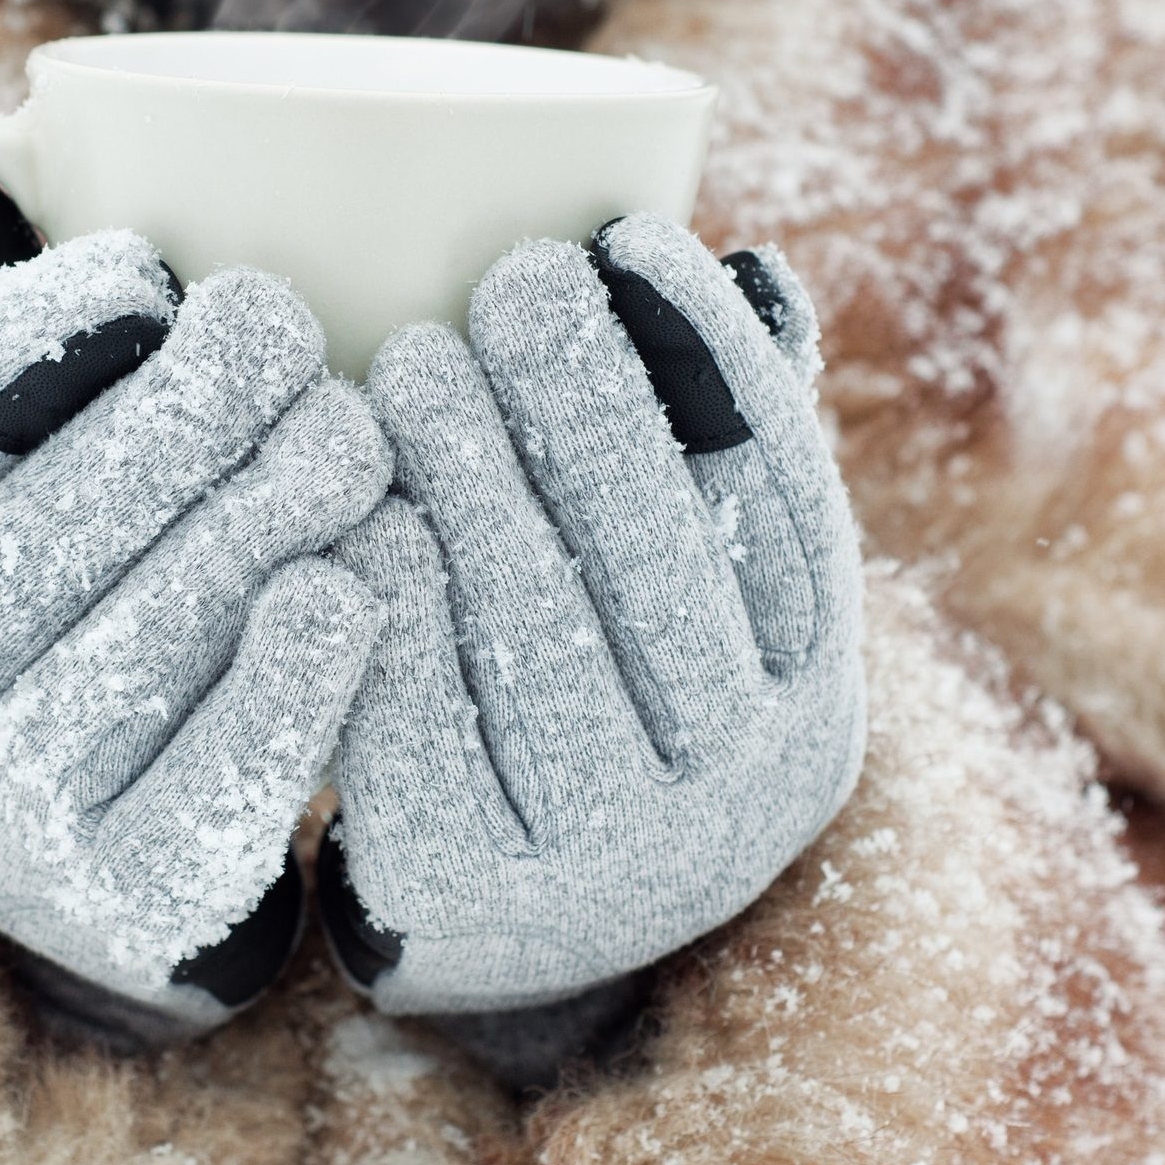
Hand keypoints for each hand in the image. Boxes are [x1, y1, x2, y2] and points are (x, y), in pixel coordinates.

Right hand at [0, 169, 390, 1043]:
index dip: (28, 334)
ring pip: (148, 637)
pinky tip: (349, 590)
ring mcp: (6, 805)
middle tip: (287, 332)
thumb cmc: (74, 602)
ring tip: (350, 439)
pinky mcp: (122, 891)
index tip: (145, 267)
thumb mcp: (6, 488)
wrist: (83, 850)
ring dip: (263, 517)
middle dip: (184, 410)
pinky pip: (218, 777)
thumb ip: (15, 364)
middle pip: (48, 526)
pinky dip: (292, 678)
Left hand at [318, 216, 863, 1077]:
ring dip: (472, 473)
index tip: (631, 235)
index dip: (710, 362)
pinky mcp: (472, 887)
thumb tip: (756, 272)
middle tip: (508, 278)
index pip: (783, 504)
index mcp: (811, 702)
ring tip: (406, 360)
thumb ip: (720, 459)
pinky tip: (354, 506)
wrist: (501, 929)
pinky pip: (418, 708)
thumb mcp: (687, 609)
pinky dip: (385, 591)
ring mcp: (613, 860)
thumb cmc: (593, 706)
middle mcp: (743, 794)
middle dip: (583, 399)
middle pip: (658, 558)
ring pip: (536, 626)